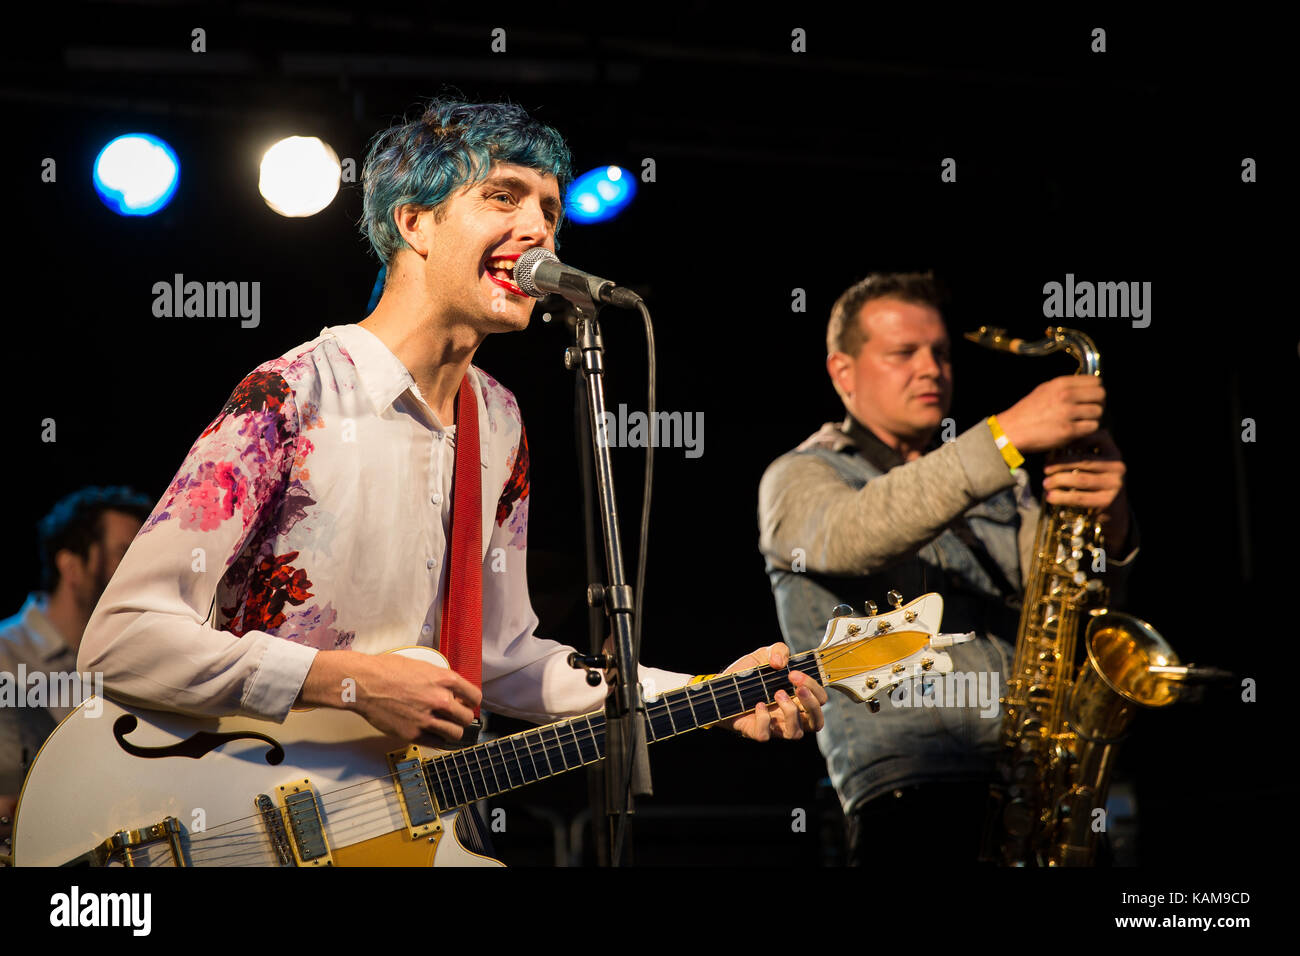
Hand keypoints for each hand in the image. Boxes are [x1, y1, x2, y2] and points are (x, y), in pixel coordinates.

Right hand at [299, 650, 481, 741]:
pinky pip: (437, 743)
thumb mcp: (420, 665)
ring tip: (448, 728)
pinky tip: (436, 735)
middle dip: (464, 717)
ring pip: (455, 733)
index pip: (474, 695)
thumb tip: (448, 688)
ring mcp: (427, 718)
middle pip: (467, 717)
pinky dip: (439, 740)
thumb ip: (437, 678)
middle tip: (458, 717)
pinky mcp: (413, 734)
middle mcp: (439, 699)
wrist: (363, 683)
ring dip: (454, 731)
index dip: (473, 701)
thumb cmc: (385, 670)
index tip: (469, 703)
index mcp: (443, 679)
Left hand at [715, 643, 826, 740]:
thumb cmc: (746, 675)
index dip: (814, 687)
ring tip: (777, 694)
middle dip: (811, 702)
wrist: (719, 687)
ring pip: (796, 733)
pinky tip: (757, 704)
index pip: (820, 699)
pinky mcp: (757, 731)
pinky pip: (766, 735)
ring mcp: (774, 726)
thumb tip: (781, 663)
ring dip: (790, 712)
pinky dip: (764, 720)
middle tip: (794, 683)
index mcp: (797, 698)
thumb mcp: (763, 655)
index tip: (794, 673)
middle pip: (817, 721)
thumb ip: (778, 650)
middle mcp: (790, 714)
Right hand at [996, 375, 1105, 454]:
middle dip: (1097, 403)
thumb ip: (1065, 386)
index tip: (1090, 397)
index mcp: (1060, 384)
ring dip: (1093, 418)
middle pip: (1100, 395)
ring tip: (1082, 421)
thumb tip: (1084, 386)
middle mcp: (1066, 396)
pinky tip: (1078, 430)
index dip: (1095, 390)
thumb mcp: (1044, 390)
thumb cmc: (1027, 412)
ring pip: (1098, 412)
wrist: (1012, 430)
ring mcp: (1068, 413)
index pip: (1095, 381)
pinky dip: (1088, 430)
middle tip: (1089, 410)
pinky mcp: (1068, 431)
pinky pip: (1092, 427)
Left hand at [1042, 429, 1129, 548]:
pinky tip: (1050, 497)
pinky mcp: (1107, 501)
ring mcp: (1114, 484)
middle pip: (1084, 461)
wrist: (1113, 510)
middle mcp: (1117, 467)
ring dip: (1059, 480)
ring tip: (1046, 483)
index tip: (1058, 442)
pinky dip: (1062, 497)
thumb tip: (1052, 446)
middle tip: (1045, 468)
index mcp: (1113, 453)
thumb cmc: (1095, 482)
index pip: (1099, 437)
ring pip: (1080, 479)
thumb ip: (1080, 453)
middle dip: (1061, 463)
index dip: (1078, 438)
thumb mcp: (1094, 465)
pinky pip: (1080, 497)